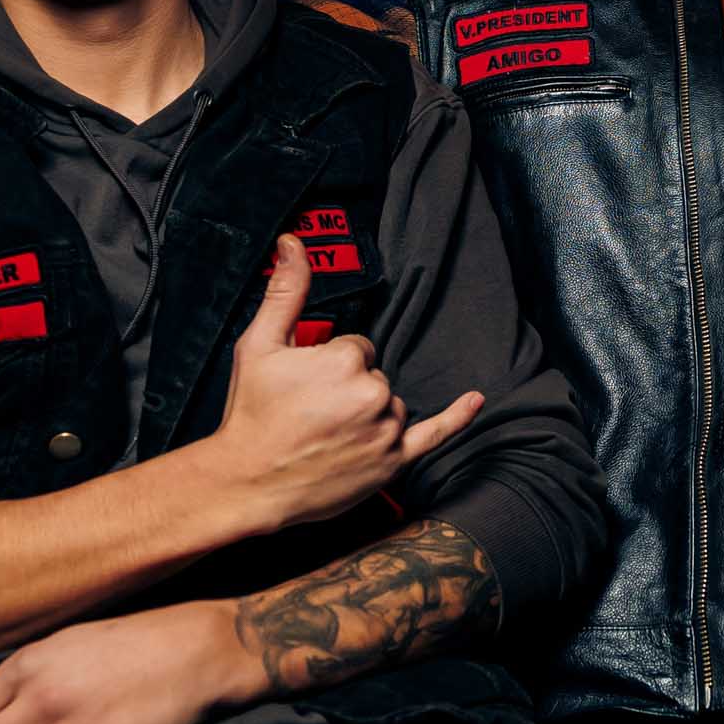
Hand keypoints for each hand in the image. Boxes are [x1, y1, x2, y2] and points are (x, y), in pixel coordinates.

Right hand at [209, 236, 481, 530]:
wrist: (247, 482)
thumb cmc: (251, 414)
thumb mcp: (259, 345)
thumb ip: (285, 291)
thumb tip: (293, 242)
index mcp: (346, 360)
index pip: (357, 347)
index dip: (329, 364)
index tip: (305, 385)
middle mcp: (373, 393)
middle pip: (375, 375)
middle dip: (348, 388)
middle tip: (309, 411)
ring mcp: (386, 430)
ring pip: (391, 404)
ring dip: (368, 412)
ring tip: (326, 433)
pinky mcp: (393, 462)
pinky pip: (436, 434)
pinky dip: (458, 417)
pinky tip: (475, 399)